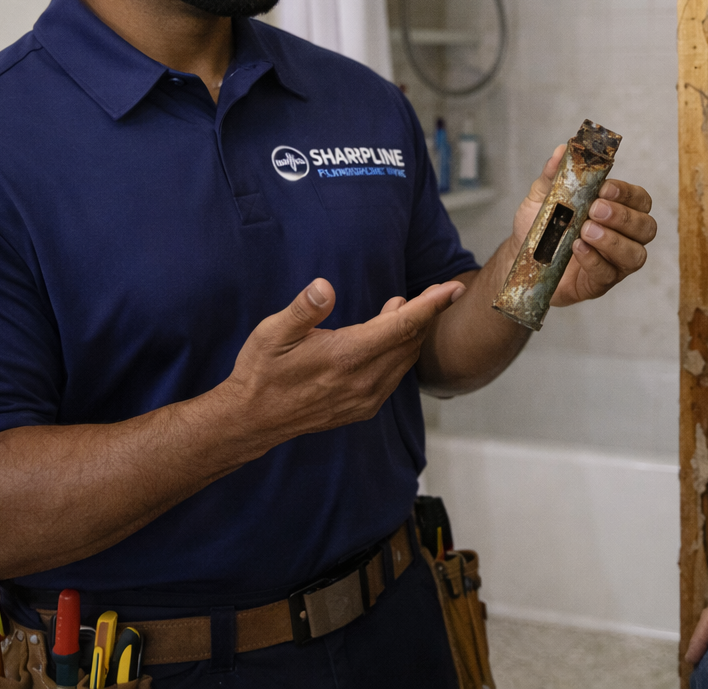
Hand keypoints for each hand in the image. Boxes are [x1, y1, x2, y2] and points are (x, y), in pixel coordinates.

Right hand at [222, 277, 465, 441]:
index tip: (454, 288)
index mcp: (347, 356)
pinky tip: (388, 337)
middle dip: (427, 313)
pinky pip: (394, 376)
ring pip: (404, 359)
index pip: (403, 326)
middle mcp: (364, 380)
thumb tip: (325, 287)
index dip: (431, 305)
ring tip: (404, 306)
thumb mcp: (273, 333)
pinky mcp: (363, 407)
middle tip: (436, 289)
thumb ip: (303, 310)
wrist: (253, 420)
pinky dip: (400, 353)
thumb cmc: (261, 371)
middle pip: (410, 341)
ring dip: (412, 332)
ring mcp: (366, 397)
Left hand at [509, 145, 656, 307]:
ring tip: (586, 231)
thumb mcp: (542, 196)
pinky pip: (608, 275)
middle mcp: (624, 236)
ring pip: (635, 255)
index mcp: (617, 209)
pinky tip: (578, 248)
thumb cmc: (540, 225)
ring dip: (613, 241)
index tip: (604, 188)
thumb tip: (562, 150)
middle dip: (623, 217)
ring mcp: (614, 262)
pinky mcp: (599, 283)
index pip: (638, 199)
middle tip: (595, 210)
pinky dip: (594, 260)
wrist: (520, 256)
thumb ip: (554, 174)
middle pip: (646, 227)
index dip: (626, 193)